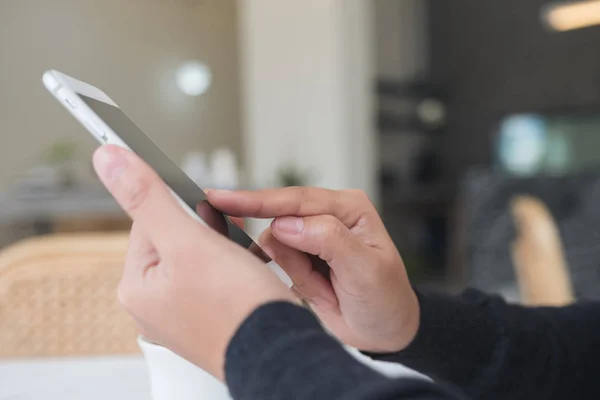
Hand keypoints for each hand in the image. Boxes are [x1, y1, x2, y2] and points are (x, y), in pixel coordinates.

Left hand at [92, 145, 294, 379]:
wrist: (280, 351)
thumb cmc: (237, 307)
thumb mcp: (188, 241)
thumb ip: (148, 198)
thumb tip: (108, 159)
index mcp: (136, 287)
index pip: (149, 220)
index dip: (185, 210)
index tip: (210, 215)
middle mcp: (154, 304)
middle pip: (176, 238)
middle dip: (208, 231)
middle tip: (231, 242)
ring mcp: (182, 313)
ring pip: (199, 256)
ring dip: (223, 247)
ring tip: (243, 261)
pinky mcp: (208, 317)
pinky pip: (215, 277)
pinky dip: (232, 268)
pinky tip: (246, 276)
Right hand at [207, 187, 419, 352]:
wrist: (383, 332)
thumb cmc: (385, 299)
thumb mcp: (366, 270)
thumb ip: (328, 241)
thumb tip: (285, 224)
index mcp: (348, 208)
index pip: (296, 200)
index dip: (257, 200)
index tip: (222, 199)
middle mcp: (327, 216)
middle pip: (279, 219)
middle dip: (280, 250)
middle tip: (289, 267)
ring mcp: (310, 237)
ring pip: (274, 243)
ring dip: (293, 272)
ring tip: (326, 290)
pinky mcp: (298, 256)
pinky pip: (275, 259)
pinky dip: (284, 275)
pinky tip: (311, 287)